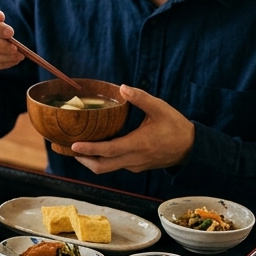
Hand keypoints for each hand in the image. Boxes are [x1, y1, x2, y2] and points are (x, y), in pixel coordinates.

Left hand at [70, 85, 194, 173]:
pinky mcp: (135, 166)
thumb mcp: (160, 108)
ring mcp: (134, 164)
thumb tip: (122, 87)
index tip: (73, 145)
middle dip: (82, 159)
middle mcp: (133, 159)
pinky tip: (94, 147)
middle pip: (101, 166)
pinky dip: (101, 158)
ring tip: (74, 147)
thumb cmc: (176, 127)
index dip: (89, 149)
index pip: (109, 150)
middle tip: (65, 148)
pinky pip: (114, 165)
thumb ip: (141, 98)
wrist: (191, 148)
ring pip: (106, 168)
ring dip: (90, 160)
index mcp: (138, 144)